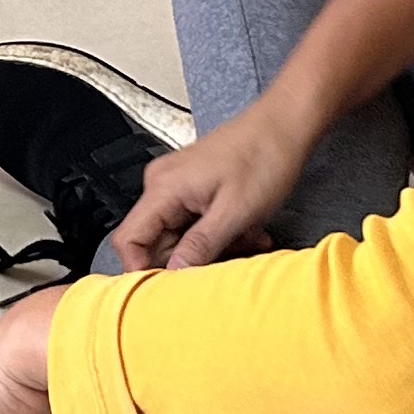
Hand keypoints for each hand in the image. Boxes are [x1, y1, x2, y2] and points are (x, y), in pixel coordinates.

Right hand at [111, 112, 307, 270]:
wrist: (285, 125)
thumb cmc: (264, 155)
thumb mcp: (235, 212)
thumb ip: (200, 247)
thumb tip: (174, 275)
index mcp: (164, 188)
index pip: (128, 240)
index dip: (144, 268)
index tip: (170, 288)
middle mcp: (163, 185)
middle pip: (155, 242)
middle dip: (190, 259)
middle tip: (224, 262)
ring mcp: (178, 186)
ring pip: (180, 236)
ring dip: (211, 248)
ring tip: (245, 241)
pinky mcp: (194, 188)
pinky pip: (194, 223)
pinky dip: (219, 234)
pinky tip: (245, 231)